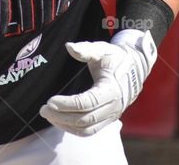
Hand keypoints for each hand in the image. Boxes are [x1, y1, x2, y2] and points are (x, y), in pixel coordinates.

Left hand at [39, 29, 156, 135]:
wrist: (135, 69)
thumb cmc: (116, 58)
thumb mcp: (102, 49)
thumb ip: (86, 49)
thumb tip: (69, 47)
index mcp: (111, 89)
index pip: (88, 102)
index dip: (67, 104)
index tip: (50, 101)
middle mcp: (113, 106)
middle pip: (86, 119)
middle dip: (62, 116)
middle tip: (43, 110)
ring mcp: (112, 116)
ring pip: (87, 129)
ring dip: (66, 125)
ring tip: (48, 115)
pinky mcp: (108, 120)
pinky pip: (90, 130)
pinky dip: (73, 129)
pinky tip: (59, 121)